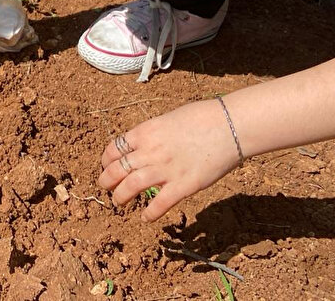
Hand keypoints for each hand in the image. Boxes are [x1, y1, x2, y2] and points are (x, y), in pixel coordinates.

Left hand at [98, 99, 242, 222]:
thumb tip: (145, 143)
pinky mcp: (184, 185)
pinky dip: (150, 213)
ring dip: (120, 196)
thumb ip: (153, 134)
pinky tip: (145, 217)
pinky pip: (160, 203)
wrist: (229, 125)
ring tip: (118, 202)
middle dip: (106, 180)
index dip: (106, 160)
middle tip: (105, 187)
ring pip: (131, 186)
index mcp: (145, 132)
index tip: (106, 166)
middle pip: (117, 169)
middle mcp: (150, 151)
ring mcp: (166, 168)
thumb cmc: (201, 118)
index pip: (115, 148)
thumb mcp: (168, 119)